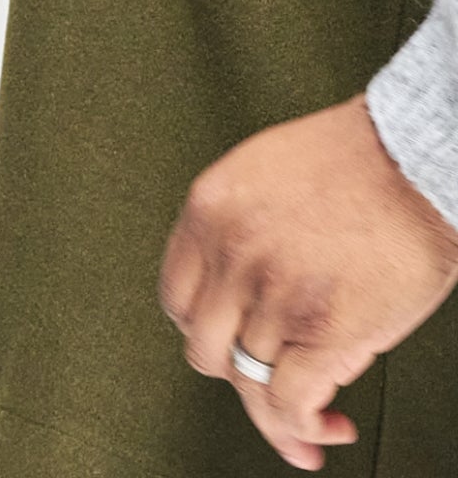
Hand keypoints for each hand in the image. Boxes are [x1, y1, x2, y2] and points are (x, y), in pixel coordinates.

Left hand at [161, 96, 457, 467]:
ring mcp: (273, 295)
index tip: (232, 347)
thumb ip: (240, 232)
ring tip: (312, 422)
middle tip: (272, 385)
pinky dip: (304, 428)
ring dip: (280, 413)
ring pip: (250, 383)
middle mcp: (229, 255)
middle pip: (206, 348)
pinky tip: (326, 426)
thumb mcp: (261, 177)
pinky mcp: (324, 330)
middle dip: (240, 374)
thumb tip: (245, 294)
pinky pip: (289, 402)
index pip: (177, 299)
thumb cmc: (355, 164)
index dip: (206, 332)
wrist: (411, 161)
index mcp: (207, 212)